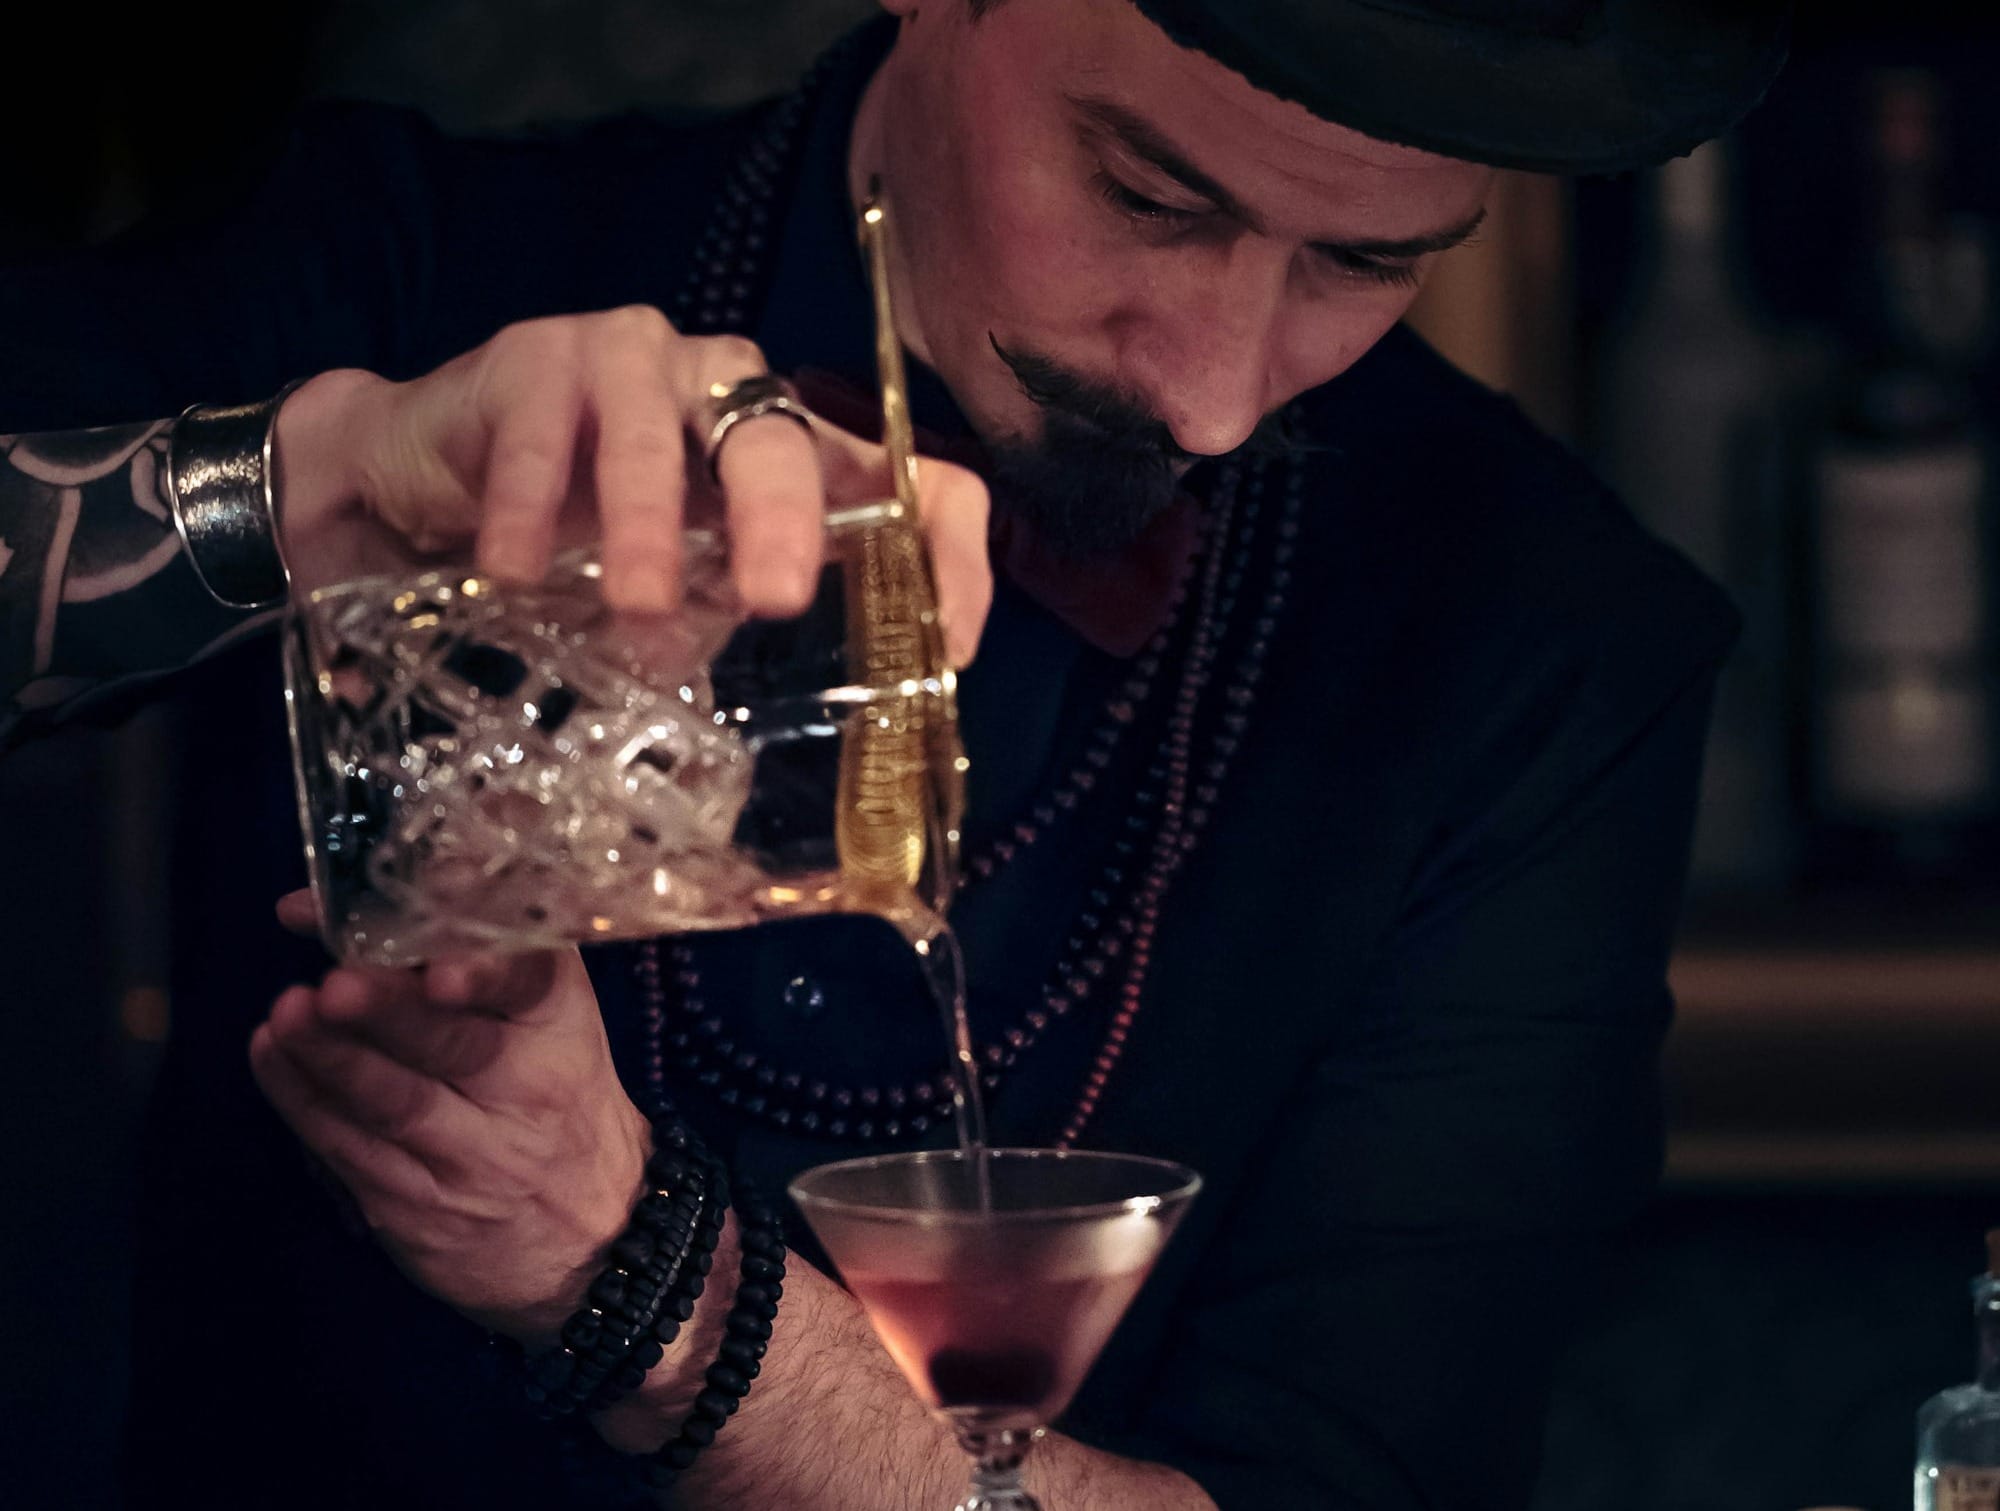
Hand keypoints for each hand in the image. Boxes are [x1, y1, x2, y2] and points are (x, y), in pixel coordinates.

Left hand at [250, 892, 647, 1343]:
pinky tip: (273, 1055)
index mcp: (560, 1026)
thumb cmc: (555, 1097)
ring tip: (285, 1016)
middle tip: (333, 986)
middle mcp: (526, 1091)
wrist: (594, 1237)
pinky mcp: (418, 1208)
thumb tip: (380, 881)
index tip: (442, 970)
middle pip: (455, 1048)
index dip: (486, 974)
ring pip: (394, 1103)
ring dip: (331, 1058)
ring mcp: (472, 1157)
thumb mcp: (551, 1020)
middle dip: (389, 1014)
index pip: (529, 986)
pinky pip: (351, 1150)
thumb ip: (482, 950)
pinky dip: (303, 1100)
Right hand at [272, 310, 992, 664]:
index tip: (946, 648)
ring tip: (636, 603)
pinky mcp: (539, 358)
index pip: (908, 478)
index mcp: (788, 450)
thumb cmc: (581, 538)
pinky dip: (530, 505)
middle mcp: (728, 390)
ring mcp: (636, 361)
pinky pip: (545, 433)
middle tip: (769, 599)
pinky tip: (511, 570)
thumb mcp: (682, 591)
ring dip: (649, 522)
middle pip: (788, 441)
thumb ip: (739, 622)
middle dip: (785, 520)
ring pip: (661, 432)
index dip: (948, 553)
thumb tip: (815, 738)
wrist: (431, 478)